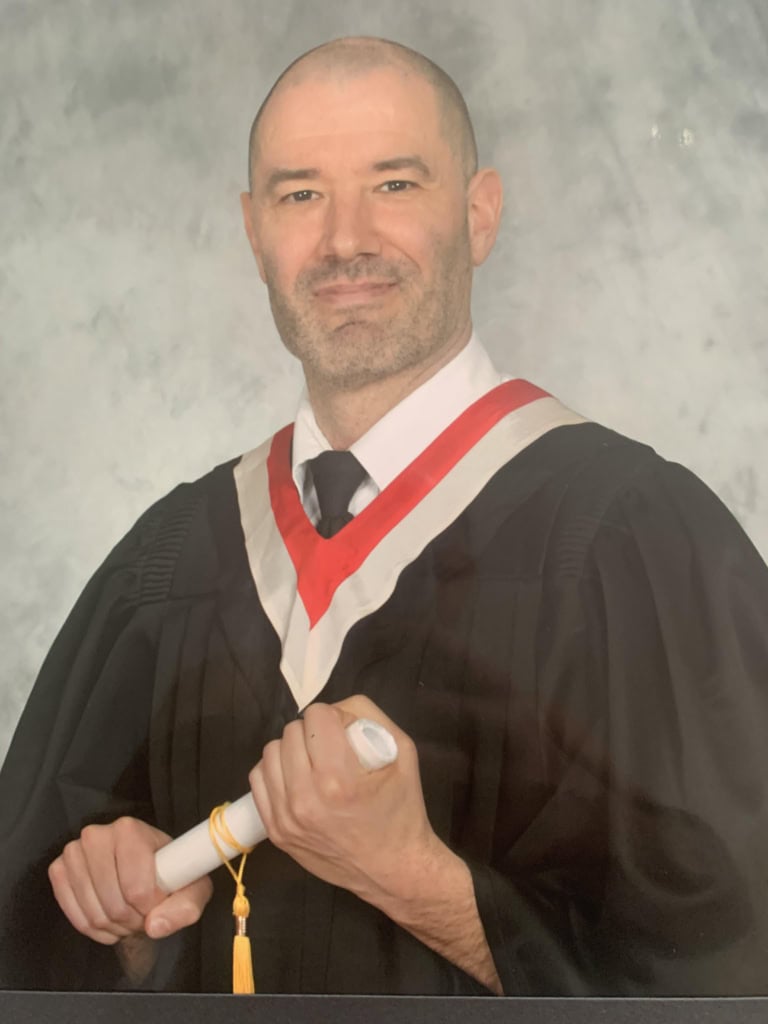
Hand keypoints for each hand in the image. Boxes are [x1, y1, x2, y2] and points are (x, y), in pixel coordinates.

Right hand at [48, 816, 212, 944]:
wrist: (144, 867)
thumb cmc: (169, 873)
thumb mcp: (193, 887)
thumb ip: (186, 907)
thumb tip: (155, 925)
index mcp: (130, 830)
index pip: (137, 889)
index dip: (151, 909)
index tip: (158, 905)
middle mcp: (97, 835)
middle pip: (114, 905)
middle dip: (133, 922)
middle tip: (143, 916)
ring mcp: (74, 852)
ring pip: (94, 915)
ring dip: (114, 928)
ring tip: (128, 916)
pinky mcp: (59, 870)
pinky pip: (74, 916)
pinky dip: (93, 928)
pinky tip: (109, 919)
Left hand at [248, 695, 440, 904]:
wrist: (393, 869)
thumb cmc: (402, 808)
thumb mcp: (402, 751)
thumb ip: (368, 716)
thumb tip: (334, 709)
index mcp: (339, 778)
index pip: (316, 715)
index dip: (333, 717)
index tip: (345, 733)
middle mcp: (306, 798)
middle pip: (291, 732)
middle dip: (312, 732)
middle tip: (331, 748)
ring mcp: (286, 818)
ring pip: (270, 753)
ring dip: (292, 750)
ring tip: (313, 763)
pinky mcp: (276, 832)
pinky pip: (258, 780)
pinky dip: (276, 772)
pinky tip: (296, 778)